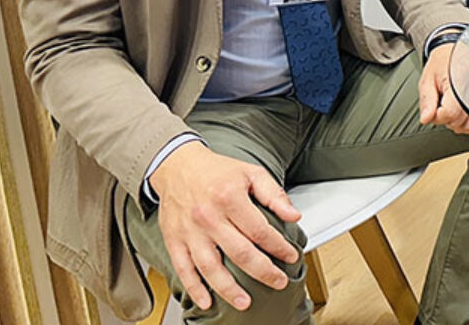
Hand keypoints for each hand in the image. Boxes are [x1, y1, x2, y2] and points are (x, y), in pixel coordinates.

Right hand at [147, 141, 300, 312]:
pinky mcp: (174, 240)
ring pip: (210, 267)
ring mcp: (190, 231)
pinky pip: (184, 269)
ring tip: (245, 302)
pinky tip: (206, 301)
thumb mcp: (251, 173)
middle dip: (262, 271)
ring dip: (228, 288)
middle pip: (239, 252)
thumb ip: (274, 195)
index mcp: (229, 198)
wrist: (177, 166)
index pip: (260, 230)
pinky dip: (194, 288)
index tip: (291, 256)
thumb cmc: (216, 171)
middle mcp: (208, 217)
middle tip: (278, 282)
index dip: (278, 246)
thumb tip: (294, 215)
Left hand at [420, 42, 468, 135]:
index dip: (438, 117)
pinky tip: (463, 115)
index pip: (451, 112)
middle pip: (462, 119)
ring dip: (460, 123)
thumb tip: (426, 119)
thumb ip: (427, 101)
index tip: (434, 111)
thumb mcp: (427, 80)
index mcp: (458, 78)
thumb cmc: (441, 63)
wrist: (454, 48)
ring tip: (452, 111)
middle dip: (448, 120)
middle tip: (441, 109)